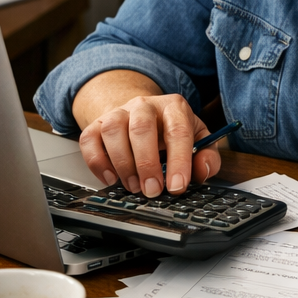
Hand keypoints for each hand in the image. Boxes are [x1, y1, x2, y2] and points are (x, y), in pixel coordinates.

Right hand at [77, 93, 221, 197]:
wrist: (142, 115)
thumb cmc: (171, 132)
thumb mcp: (198, 139)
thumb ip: (207, 156)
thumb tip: (203, 170)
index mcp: (174, 107)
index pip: (178, 130)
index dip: (178, 161)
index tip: (177, 186)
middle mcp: (144, 105)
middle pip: (142, 128)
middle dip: (147, 163)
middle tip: (152, 191)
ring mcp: (118, 113)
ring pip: (113, 130)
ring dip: (122, 163)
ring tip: (133, 187)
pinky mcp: (97, 125)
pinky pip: (89, 139)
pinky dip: (97, 162)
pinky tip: (111, 179)